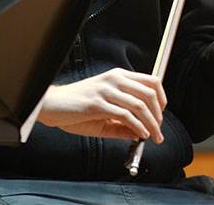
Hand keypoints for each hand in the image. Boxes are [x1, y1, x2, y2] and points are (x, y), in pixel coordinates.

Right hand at [37, 68, 166, 142]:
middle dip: (158, 114)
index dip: (161, 98)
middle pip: (149, 93)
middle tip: (158, 129)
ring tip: (153, 136)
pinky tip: (140, 135)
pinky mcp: (97, 104)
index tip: (161, 114)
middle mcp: (114, 79)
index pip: (150, 81)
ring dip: (151, 123)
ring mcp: (106, 90)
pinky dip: (137, 126)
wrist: (51, 105)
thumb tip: (142, 132)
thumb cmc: (76, 108)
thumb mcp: (104, 113)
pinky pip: (125, 115)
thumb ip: (123, 123)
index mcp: (118, 77)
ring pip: (140, 105)